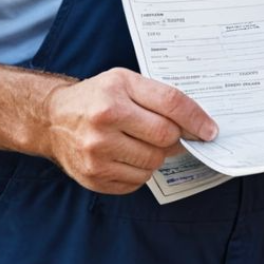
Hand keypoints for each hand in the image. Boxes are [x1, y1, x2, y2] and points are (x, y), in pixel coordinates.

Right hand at [45, 68, 216, 194]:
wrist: (53, 119)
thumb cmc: (96, 97)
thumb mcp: (124, 81)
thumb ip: (159, 97)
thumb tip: (195, 125)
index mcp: (117, 90)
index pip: (170, 104)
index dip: (196, 119)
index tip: (210, 130)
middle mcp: (105, 120)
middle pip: (165, 137)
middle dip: (173, 137)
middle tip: (167, 133)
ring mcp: (97, 152)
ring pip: (153, 163)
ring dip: (155, 155)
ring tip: (139, 142)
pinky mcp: (94, 177)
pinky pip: (137, 182)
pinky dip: (139, 171)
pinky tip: (126, 156)